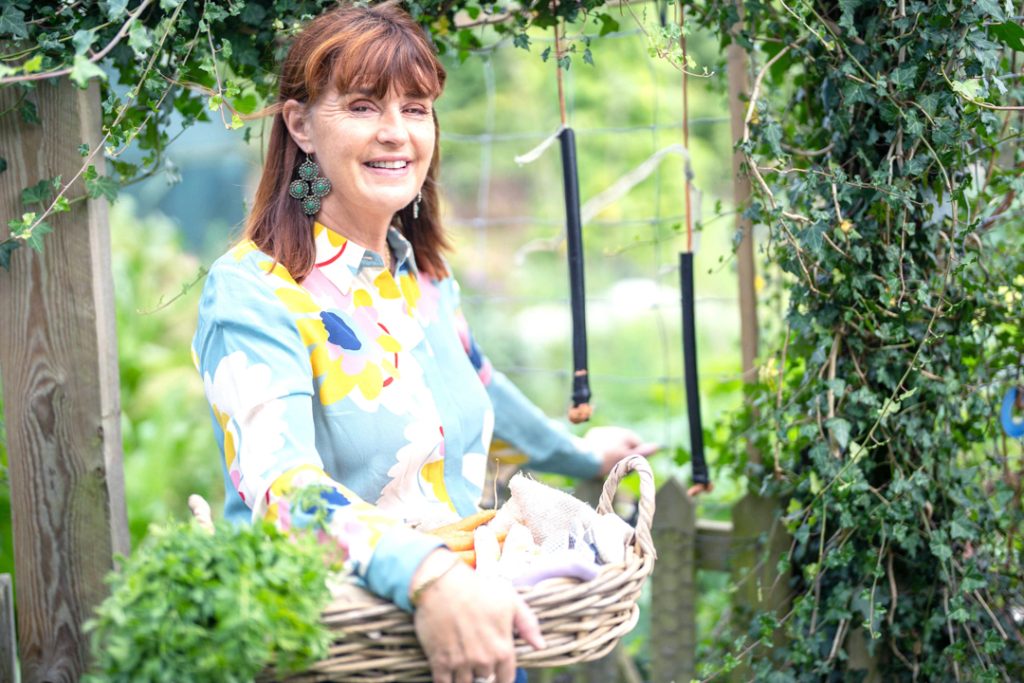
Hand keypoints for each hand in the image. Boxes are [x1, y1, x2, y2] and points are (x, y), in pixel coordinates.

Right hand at [412, 549, 544, 682]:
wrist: (442, 583)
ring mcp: (460, 663)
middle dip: (482, 670)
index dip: (502, 676)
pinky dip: (446, 680)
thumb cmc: (478, 588)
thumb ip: (528, 624)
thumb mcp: (510, 600)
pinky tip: (447, 672)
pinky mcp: (439, 661)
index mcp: (502, 649)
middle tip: (477, 656)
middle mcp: (483, 660)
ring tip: (463, 663)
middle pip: (485, 679)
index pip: (506, 678)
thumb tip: (540, 646)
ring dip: (464, 676)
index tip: (497, 671)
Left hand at [583, 425, 659, 476]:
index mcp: (626, 433)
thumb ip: (643, 452)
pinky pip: (601, 440)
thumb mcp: (628, 458)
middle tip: (616, 465)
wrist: (586, 459)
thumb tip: (657, 446)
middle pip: (625, 442)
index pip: (637, 444)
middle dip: (622, 452)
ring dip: (612, 449)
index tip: (627, 464)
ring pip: (613, 441)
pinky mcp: (593, 433)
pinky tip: (597, 454)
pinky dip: (601, 446)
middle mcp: (616, 428)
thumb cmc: (609, 460)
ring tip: (605, 460)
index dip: (634, 455)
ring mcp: (604, 430)